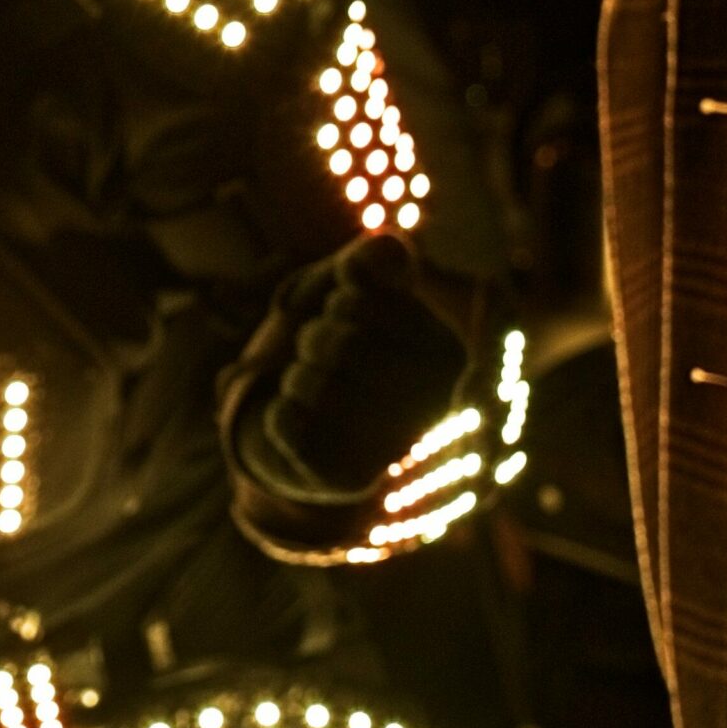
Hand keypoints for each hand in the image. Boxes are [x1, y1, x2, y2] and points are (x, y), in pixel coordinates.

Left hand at [242, 235, 469, 498]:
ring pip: (308, 384)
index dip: (336, 302)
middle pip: (334, 344)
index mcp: (446, 351)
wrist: (300, 406)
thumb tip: (390, 248)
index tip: (349, 319)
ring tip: (316, 389)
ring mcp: (391, 448)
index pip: (354, 301)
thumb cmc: (333, 337)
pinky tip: (305, 425)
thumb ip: (370, 262)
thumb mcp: (349, 288)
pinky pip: (286, 425)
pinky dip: (280, 416)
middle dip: (312, 341)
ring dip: (296, 378)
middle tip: (324, 356)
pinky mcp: (347, 479)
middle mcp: (433, 406)